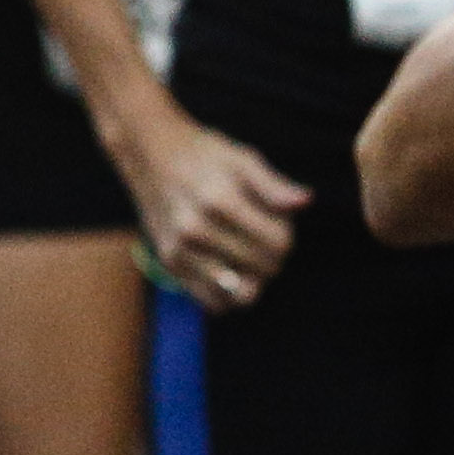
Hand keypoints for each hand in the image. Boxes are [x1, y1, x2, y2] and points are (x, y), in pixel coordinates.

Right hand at [117, 103, 309, 310]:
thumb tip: (305, 202)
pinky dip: (229, 296)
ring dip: (255, 279)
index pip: (278, 243)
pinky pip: (212, 302)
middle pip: (263, 268)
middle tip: (264, 239)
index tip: (278, 224)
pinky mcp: (170, 263)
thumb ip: (273, 184)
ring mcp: (181, 249)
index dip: (287, 236)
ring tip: (248, 256)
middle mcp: (197, 229)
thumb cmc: (203, 153)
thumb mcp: (241, 158)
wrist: (148, 152)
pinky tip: (231, 272)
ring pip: (241, 294)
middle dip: (274, 257)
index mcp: (220, 200)